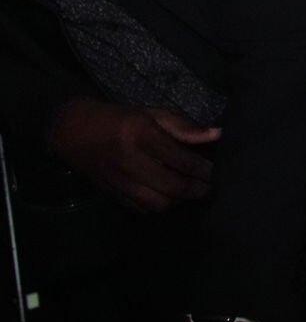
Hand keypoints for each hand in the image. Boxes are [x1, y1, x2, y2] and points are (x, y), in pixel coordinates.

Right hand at [47, 97, 219, 212]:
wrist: (72, 131)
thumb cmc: (119, 118)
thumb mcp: (152, 113)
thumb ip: (183, 126)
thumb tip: (216, 135)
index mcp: (141, 135)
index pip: (180, 159)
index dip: (202, 168)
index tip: (216, 170)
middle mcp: (130, 161)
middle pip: (171, 185)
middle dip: (195, 189)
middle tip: (209, 186)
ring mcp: (119, 181)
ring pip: (157, 203)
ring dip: (178, 200)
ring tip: (191, 192)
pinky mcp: (111, 193)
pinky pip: (141, 208)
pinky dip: (159, 206)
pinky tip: (169, 197)